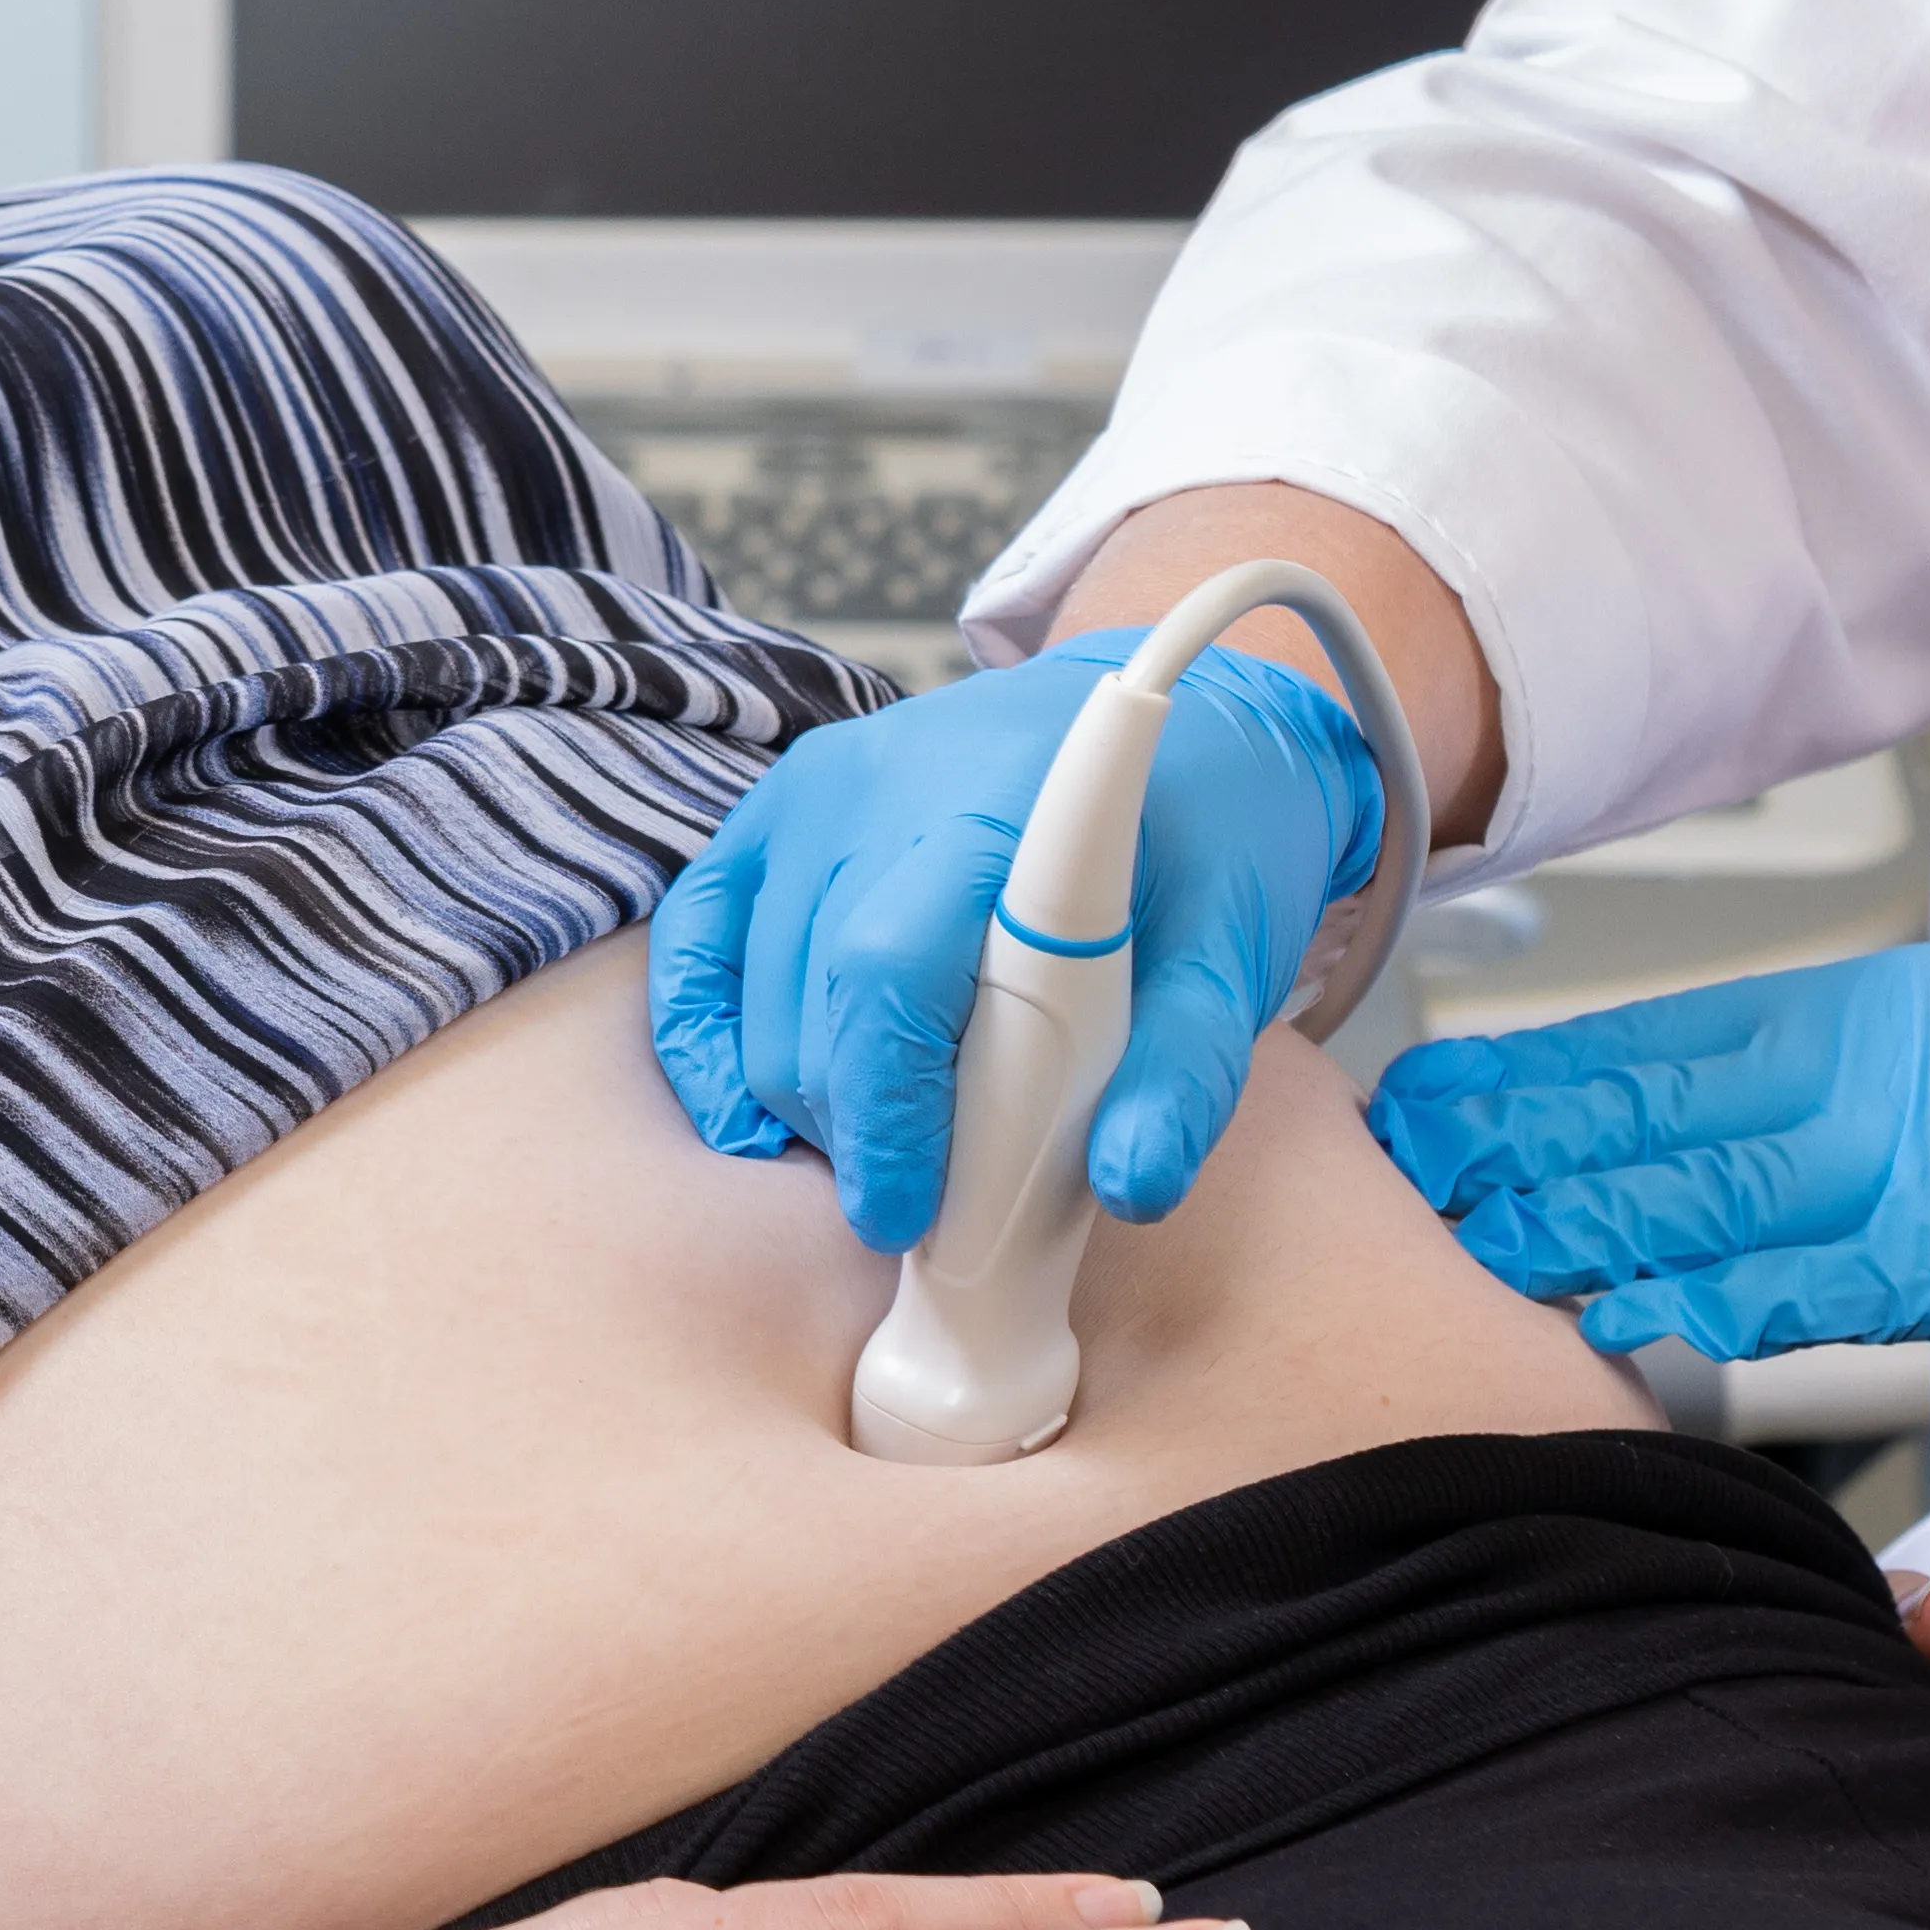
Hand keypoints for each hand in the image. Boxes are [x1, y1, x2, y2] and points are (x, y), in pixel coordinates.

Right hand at [644, 643, 1383, 1245]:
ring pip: (758, 1002)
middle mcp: (878, 784)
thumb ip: (1188, 1071)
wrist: (1175, 714)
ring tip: (901, 1143)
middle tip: (934, 1208)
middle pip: (816, 1003)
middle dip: (861, 1134)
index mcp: (997, 801)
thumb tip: (1133, 1186)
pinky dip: (711, 1050)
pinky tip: (755, 1125)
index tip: (912, 1216)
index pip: (888, 973)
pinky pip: (695, 950)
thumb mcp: (1234, 949)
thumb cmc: (1209, 832)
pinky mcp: (772, 818)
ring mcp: (812, 793)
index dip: (887, 1112)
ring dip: (811, 1105)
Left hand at [1372, 939, 1929, 1397]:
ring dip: (1577, 1222)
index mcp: (1888, 1019)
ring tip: (1457, 1249)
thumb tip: (1770, 1144)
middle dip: (1516, 1145)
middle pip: (1659, 1107)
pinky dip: (1719, 1301)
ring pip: (1712, 1186)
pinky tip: (1628, 1322)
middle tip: (1392, 1177)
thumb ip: (1880, 1098)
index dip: (1542, 1079)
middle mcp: (1889, 1066)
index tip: (1437, 1105)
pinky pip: (1823, 1276)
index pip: (1671, 1045)